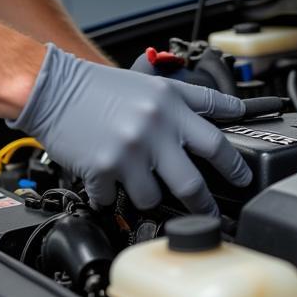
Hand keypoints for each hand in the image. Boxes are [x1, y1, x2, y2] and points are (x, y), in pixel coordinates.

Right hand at [8, 45, 252, 215]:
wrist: (52, 87)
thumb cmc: (98, 86)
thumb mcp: (148, 84)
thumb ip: (186, 101)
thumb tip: (223, 117)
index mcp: (169, 103)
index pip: (215, 137)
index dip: (235, 163)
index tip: (244, 178)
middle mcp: (154, 126)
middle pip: (194, 183)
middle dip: (204, 204)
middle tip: (208, 212)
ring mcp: (129, 150)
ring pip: (153, 198)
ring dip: (146, 195)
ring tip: (134, 181)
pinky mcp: (103, 169)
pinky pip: (114, 199)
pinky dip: (108, 196)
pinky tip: (103, 180)